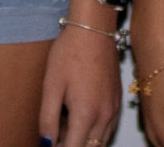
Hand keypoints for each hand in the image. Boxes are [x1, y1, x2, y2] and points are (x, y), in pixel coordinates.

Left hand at [39, 20, 120, 146]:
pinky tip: (79, 117)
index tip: (49, 145)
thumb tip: (46, 143)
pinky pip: (107, 128)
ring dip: (83, 141)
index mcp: (86, 114)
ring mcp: (113, 109)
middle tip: (55, 134)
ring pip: (100, 142)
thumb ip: (48, 118)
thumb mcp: (51, 85)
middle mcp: (104, 116)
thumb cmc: (69, 53)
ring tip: (64, 126)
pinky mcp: (117, 101)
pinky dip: (94, 132)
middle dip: (71, 146)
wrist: (93, 28)